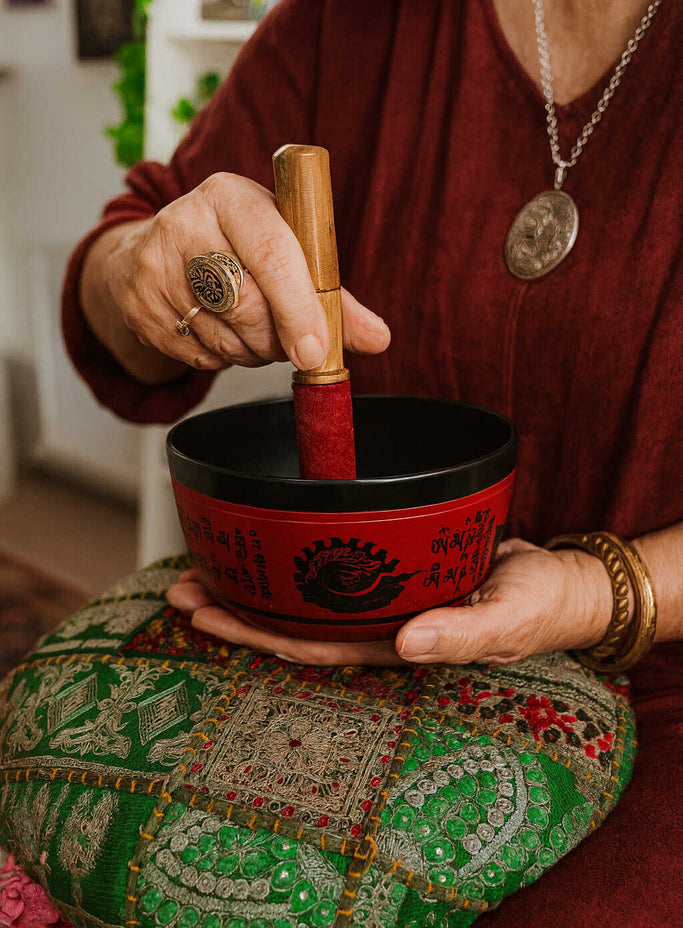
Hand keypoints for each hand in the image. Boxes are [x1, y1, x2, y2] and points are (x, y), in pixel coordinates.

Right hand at [105, 172, 389, 373]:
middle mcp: (186, 223)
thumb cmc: (234, 246)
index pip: (272, 254)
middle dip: (279, 338)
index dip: (299, 308)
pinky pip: (201, 357)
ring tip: (254, 327)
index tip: (316, 349)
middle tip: (290, 338)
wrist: (147, 253)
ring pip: (227, 338)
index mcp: (230, 196)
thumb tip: (378, 339)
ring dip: (255, 351)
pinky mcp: (140, 308)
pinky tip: (223, 331)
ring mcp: (155, 268)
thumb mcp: (283, 246)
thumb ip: (333, 295)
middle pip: (249, 306)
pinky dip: (224, 357)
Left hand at [166, 539, 613, 665]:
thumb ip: (462, 634)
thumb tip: (407, 646)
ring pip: (303, 599)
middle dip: (234, 612)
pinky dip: (293, 559)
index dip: (257, 635)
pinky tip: (265, 543)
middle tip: (179, 589)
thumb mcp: (507, 621)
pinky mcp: (392, 569)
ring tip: (199, 566)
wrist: (560, 583)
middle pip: (291, 625)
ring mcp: (382, 599)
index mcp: (396, 644)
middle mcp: (378, 625)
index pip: (311, 646)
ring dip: (252, 586)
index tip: (210, 614)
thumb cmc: (540, 607)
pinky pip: (332, 570)